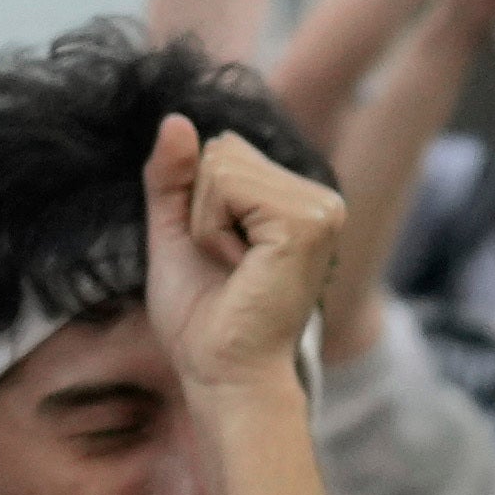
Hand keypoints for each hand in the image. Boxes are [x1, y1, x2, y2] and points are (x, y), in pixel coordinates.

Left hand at [145, 111, 347, 405]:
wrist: (221, 375)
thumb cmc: (203, 321)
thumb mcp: (176, 234)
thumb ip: (173, 177)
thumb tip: (175, 118)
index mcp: (298, 202)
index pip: (224, 151)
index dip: (199, 204)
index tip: (220, 258)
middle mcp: (320, 199)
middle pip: (222, 152)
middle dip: (201, 211)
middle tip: (226, 268)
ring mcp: (320, 208)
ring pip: (221, 166)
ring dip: (205, 223)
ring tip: (233, 270)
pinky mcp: (307, 222)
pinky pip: (226, 187)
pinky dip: (212, 230)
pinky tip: (239, 270)